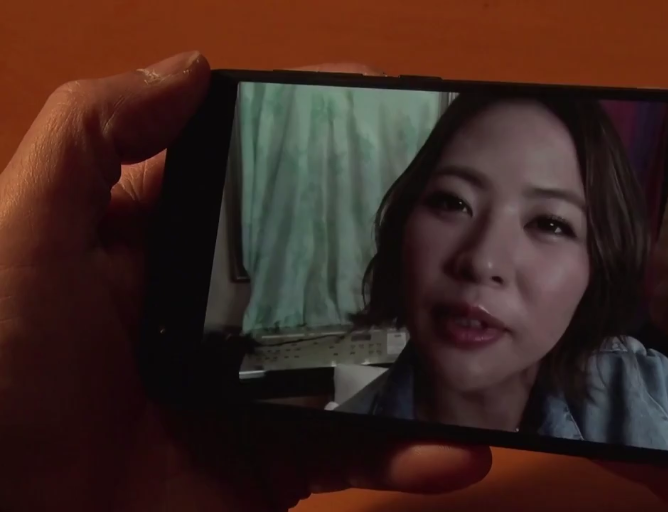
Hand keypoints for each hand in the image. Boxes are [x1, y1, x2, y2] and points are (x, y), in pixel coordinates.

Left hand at [0, 52, 490, 511]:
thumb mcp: (22, 238)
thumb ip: (92, 139)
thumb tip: (193, 68)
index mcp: (163, 247)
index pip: (254, 175)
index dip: (317, 140)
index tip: (387, 111)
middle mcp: (219, 312)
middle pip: (326, 261)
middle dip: (396, 239)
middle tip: (465, 216)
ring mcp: (255, 388)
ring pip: (361, 359)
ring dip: (424, 353)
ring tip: (481, 337)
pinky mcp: (274, 461)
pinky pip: (357, 451)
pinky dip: (410, 455)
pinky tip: (453, 451)